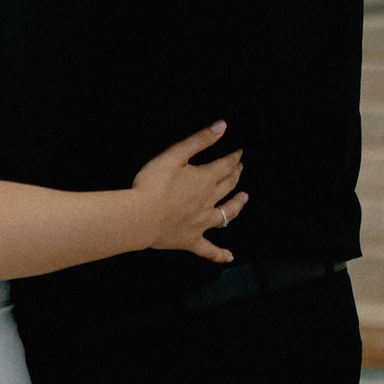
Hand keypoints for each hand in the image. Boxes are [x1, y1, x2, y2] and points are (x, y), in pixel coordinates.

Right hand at [130, 121, 246, 261]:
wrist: (139, 217)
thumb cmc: (152, 184)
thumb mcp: (174, 154)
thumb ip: (199, 140)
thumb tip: (222, 126)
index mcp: (205, 179)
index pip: (226, 165)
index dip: (234, 157)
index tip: (239, 151)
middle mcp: (208, 201)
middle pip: (228, 186)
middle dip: (236, 175)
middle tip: (239, 168)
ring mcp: (201, 223)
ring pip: (226, 214)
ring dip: (237, 206)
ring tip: (244, 199)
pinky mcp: (191, 240)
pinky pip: (209, 250)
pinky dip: (220, 254)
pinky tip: (229, 257)